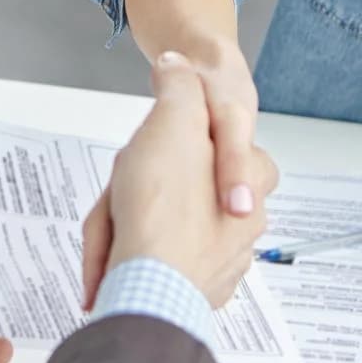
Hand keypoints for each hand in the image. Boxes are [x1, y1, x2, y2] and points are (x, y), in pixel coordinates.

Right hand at [80, 52, 277, 308]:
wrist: (145, 297)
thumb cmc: (163, 209)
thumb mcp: (172, 121)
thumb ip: (178, 86)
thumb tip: (177, 63)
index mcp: (252, 186)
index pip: (235, 151)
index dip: (187, 144)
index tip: (154, 151)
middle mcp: (243, 229)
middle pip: (186, 195)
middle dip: (146, 194)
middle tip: (121, 197)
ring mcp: (219, 268)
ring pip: (164, 232)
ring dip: (129, 230)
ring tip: (109, 234)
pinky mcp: (188, 298)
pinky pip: (153, 269)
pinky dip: (128, 263)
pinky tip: (109, 265)